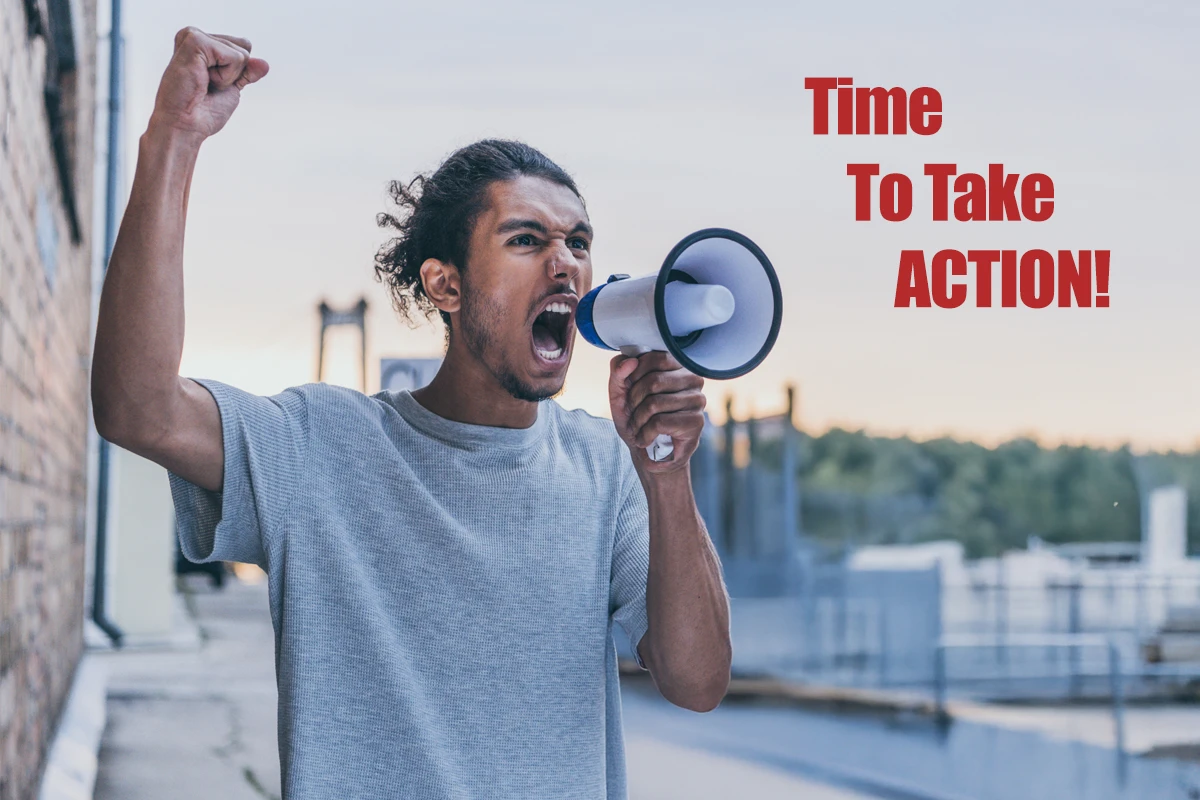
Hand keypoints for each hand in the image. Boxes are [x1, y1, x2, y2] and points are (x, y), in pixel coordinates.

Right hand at [148, 27, 268, 141]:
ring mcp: (193, 35)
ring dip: (228, 77)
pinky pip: (235, 57)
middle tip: (207, 85)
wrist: (185, 125)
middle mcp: (195, 35)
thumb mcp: (231, 88)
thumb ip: (246, 73)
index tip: (213, 84)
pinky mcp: (194, 41)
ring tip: (203, 84)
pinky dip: (225, 76)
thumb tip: (265, 64)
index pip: (243, 46)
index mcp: (202, 44)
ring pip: (242, 53)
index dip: (238, 72)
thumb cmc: (202, 112)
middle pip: (245, 46)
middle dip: (234, 74)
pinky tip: (203, 80)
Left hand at [608, 352, 705, 473]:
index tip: (630, 389)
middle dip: (634, 401)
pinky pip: (660, 423)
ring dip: (638, 421)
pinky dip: (644, 435)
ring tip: (638, 428)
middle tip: (633, 414)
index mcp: (677, 366)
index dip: (634, 374)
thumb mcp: (620, 394)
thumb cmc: (637, 419)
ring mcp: (697, 400)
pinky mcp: (696, 422)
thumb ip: (619, 373)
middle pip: (654, 381)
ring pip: (655, 403)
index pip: (655, 357)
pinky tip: (645, 440)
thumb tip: (629, 361)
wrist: (649, 453)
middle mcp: (693, 379)